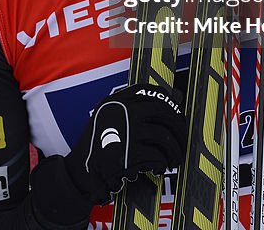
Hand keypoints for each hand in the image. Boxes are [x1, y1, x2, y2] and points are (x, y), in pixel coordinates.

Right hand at [64, 84, 185, 204]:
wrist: (80, 172)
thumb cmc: (97, 147)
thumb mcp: (106, 118)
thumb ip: (131, 108)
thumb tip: (173, 97)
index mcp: (115, 102)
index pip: (148, 91)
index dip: (168, 101)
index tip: (176, 112)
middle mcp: (122, 112)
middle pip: (164, 111)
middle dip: (180, 127)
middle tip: (182, 140)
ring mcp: (126, 131)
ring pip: (164, 136)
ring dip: (174, 150)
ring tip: (174, 159)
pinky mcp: (130, 153)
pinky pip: (157, 156)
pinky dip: (162, 164)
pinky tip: (159, 168)